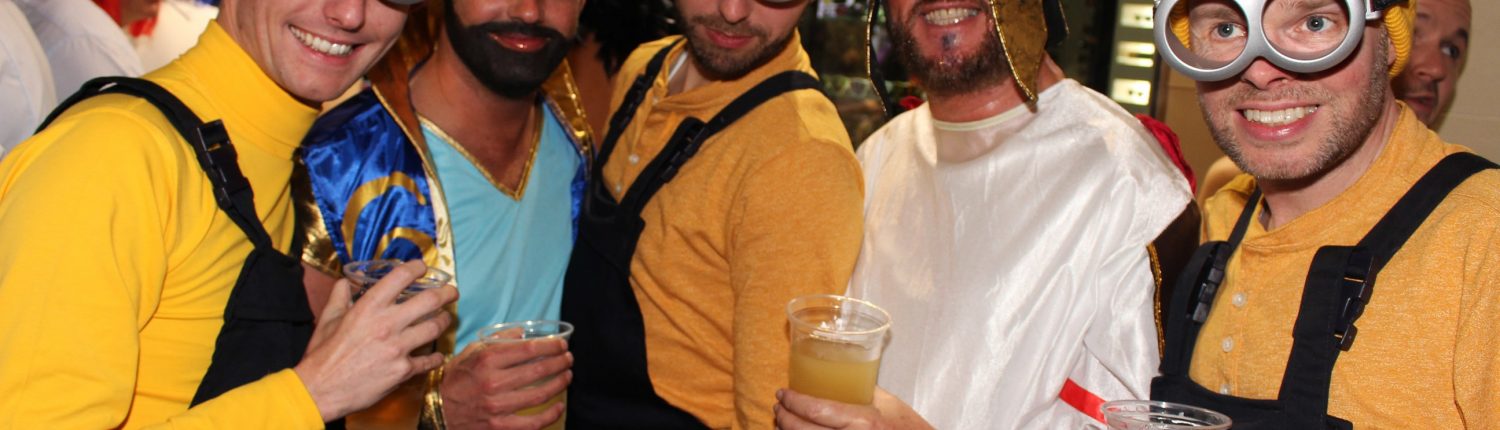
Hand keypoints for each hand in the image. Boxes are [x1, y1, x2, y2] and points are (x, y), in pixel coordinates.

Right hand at [294, 260, 457, 420]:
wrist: (320, 389)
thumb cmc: (323, 354)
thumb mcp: (328, 319)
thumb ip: (339, 297)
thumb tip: (345, 282)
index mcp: (368, 307)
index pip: (400, 277)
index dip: (416, 268)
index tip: (422, 268)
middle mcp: (387, 324)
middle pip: (430, 300)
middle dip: (447, 293)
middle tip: (452, 292)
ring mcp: (398, 348)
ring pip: (435, 327)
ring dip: (444, 321)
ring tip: (445, 319)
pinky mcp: (403, 370)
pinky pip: (429, 360)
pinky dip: (436, 357)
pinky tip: (437, 355)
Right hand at [439, 332, 572, 429]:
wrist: (436, 409)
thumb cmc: (456, 378)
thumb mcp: (471, 352)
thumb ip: (497, 341)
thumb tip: (522, 332)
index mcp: (487, 360)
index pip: (529, 350)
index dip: (551, 346)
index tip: (562, 344)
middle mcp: (493, 382)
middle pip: (538, 370)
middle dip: (559, 363)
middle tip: (568, 359)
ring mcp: (497, 407)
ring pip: (539, 394)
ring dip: (559, 384)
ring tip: (567, 376)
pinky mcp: (499, 426)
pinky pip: (532, 423)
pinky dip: (550, 415)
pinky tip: (559, 406)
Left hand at [774, 388, 932, 429]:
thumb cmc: (908, 427)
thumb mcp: (887, 403)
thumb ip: (861, 391)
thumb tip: (837, 377)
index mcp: (863, 421)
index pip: (816, 410)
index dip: (794, 402)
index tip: (783, 394)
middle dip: (784, 419)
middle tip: (779, 407)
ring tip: (782, 421)